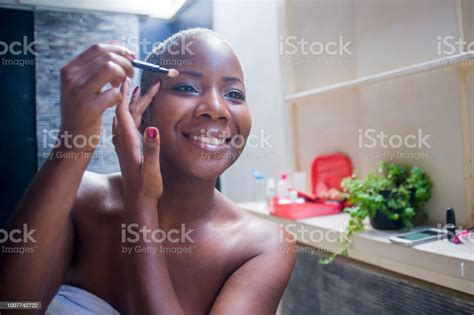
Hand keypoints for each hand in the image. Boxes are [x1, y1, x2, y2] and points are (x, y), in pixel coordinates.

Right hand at [59, 44, 134, 151]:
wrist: (73, 138)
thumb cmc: (83, 110)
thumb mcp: (85, 85)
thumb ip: (99, 65)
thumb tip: (118, 43)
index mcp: (69, 69)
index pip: (98, 48)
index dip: (119, 50)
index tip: (131, 57)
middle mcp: (71, 78)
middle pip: (107, 57)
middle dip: (126, 63)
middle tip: (132, 73)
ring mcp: (79, 92)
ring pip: (111, 69)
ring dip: (124, 76)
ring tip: (123, 85)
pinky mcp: (89, 108)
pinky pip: (114, 93)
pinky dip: (121, 96)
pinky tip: (116, 102)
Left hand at [113, 78, 162, 208]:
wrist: (137, 204)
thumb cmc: (146, 189)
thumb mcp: (151, 170)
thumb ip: (152, 149)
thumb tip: (152, 127)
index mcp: (128, 142)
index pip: (122, 111)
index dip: (124, 93)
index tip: (129, 77)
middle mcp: (123, 141)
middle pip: (127, 111)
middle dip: (136, 94)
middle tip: (150, 82)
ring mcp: (125, 145)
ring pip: (128, 117)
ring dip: (135, 102)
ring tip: (144, 89)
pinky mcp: (128, 149)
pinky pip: (130, 125)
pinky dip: (134, 113)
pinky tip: (139, 111)